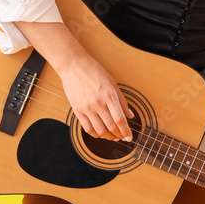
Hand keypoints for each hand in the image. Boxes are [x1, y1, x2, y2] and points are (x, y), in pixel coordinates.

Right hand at [13, 21, 133, 140]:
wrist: (73, 66)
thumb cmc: (94, 71)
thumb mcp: (112, 83)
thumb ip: (122, 101)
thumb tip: (130, 115)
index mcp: (109, 95)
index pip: (120, 119)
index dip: (126, 131)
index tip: (130, 137)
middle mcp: (98, 103)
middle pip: (111, 127)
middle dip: (119, 135)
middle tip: (122, 137)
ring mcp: (87, 108)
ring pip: (99, 131)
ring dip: (108, 137)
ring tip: (112, 136)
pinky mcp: (77, 110)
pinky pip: (87, 128)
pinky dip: (95, 134)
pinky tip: (100, 133)